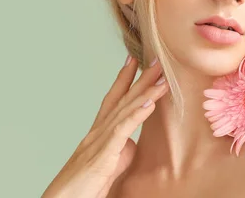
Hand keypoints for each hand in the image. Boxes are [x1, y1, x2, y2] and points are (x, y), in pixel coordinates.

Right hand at [41, 56, 168, 197]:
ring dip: (145, 92)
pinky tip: (150, 103)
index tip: (134, 59)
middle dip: (140, 77)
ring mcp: (98, 142)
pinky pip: (122, 131)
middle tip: (156, 58)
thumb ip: (120, 150)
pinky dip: (137, 115)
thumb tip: (131, 141)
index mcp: (98, 133)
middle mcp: (97, 132)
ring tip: (162, 78)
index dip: (124, 79)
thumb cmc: (82, 187)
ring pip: (124, 110)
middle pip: (121, 99)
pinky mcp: (102, 156)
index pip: (112, 99)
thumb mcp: (107, 164)